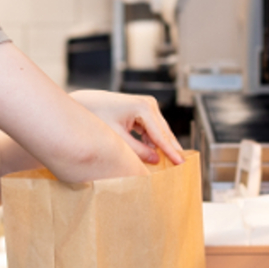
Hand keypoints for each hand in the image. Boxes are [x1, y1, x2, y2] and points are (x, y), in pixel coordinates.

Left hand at [69, 90, 184, 165]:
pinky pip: (152, 128)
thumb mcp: (117, 137)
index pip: (161, 135)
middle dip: (171, 149)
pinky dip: (153, 141)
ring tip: (168, 163)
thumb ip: (137, 150)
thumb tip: (155, 160)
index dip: (171, 152)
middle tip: (180, 166)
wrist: (87, 102)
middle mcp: (148, 104)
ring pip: (159, 131)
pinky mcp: (143, 109)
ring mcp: (147, 105)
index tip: (181, 163)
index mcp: (143, 108)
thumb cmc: (98, 116)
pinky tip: (153, 153)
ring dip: (161, 146)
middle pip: (164, 132)